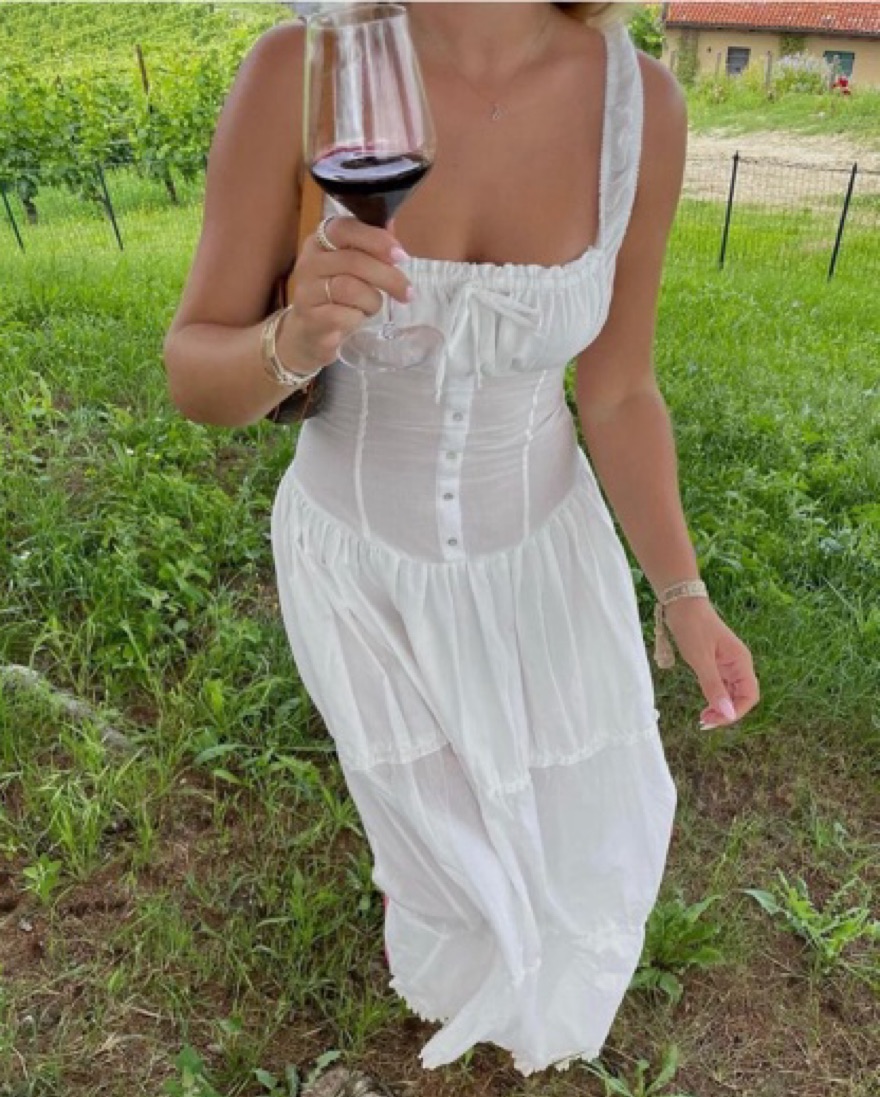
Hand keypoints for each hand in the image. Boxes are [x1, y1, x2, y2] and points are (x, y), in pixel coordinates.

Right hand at [278, 215, 413, 372]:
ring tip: (374, 306)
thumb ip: (371, 245)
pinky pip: (345, 315)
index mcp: (320, 241)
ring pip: (350, 289)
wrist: (310, 331)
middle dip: (387, 277)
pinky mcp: (311, 318)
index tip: (401, 255)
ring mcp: (307, 291)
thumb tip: (392, 221)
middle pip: (354, 262)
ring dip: (373, 300)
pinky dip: (359, 318)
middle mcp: (309, 262)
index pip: (345, 229)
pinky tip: (357, 318)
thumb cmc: (338, 293)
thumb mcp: (354, 266)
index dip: (375, 240)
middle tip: (407, 292)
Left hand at [662, 597, 759, 729]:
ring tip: (703, 718)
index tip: (716, 720)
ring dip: (721, 707)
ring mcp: (728, 663)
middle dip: (728, 712)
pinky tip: (704, 705)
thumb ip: (713, 686)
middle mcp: (739, 664)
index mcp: (741, 662)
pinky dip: (715, 697)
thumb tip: (726, 713)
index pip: (750, 695)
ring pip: (732, 693)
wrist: (682, 604)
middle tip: (705, 722)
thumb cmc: (693, 627)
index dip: (736, 711)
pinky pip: (722, 685)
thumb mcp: (700, 659)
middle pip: (742, 696)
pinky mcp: (717, 662)